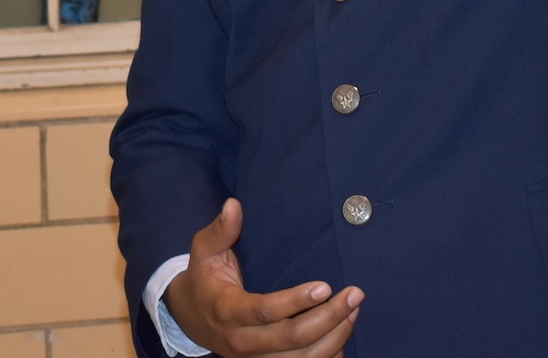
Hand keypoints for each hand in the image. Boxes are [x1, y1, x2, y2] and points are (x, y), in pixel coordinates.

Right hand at [162, 199, 361, 356]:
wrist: (192, 318)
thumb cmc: (205, 278)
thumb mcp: (204, 251)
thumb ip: (220, 230)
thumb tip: (234, 205)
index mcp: (227, 311)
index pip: (264, 311)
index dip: (296, 301)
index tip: (325, 286)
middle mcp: (242, 342)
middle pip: (292, 339)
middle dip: (329, 318)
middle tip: (355, 294)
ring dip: (335, 336)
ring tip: (354, 309)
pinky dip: (328, 353)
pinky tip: (343, 331)